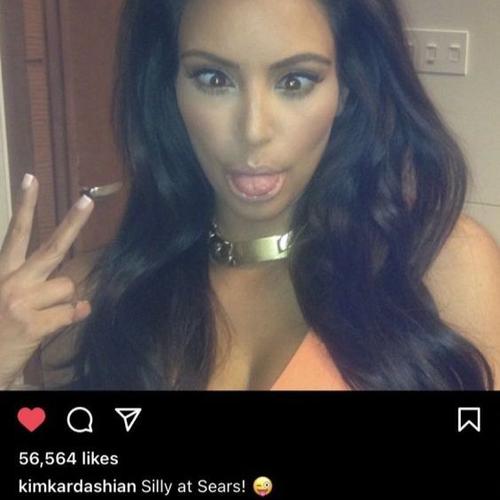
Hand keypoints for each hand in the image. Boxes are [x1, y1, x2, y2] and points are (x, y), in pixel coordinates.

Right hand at [0, 174, 93, 388]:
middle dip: (73, 223)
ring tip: (43, 314)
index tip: (31, 178)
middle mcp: (11, 282)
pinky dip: (71, 317)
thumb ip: (44, 294)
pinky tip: (54, 326)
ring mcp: (21, 302)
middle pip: (51, 248)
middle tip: (87, 201)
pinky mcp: (32, 324)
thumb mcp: (10, 301)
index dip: (26, 205)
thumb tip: (85, 303)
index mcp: (3, 273)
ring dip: (65, 300)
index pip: (16, 233)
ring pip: (67, 286)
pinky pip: (70, 312)